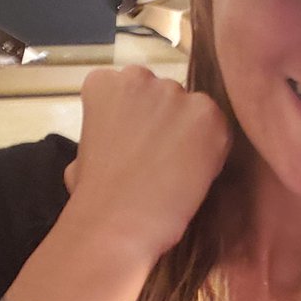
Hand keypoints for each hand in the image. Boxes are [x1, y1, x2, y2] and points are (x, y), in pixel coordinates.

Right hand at [62, 66, 230, 264]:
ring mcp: (176, 93)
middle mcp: (140, 77)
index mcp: (104, 83)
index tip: (134, 144)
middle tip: (159, 159)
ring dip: (190, 134)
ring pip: (193, 110)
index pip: (130, 88)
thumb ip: (105, 132)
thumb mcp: (82, 154)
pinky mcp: (207, 115)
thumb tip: (122, 141)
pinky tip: (192, 175)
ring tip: (176, 172)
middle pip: (165, 94)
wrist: (117, 224)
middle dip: (165, 121)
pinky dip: (212, 150)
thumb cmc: (94, 198)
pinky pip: (218, 129)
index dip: (137, 119)